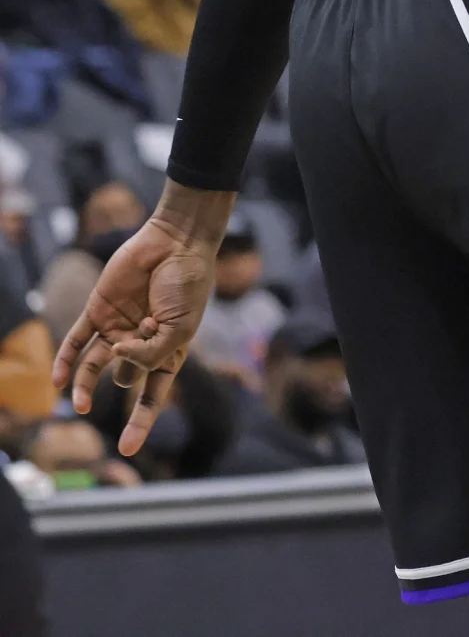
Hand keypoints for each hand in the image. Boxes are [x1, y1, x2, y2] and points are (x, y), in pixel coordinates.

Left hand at [53, 209, 223, 455]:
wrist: (176, 242)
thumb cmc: (188, 285)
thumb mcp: (179, 328)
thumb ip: (149, 353)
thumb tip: (114, 360)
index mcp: (168, 351)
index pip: (153, 394)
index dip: (141, 422)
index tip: (128, 450)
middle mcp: (140, 343)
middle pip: (124, 378)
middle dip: (132, 369)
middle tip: (148, 337)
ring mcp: (118, 326)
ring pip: (94, 367)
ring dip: (85, 386)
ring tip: (80, 403)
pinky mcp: (99, 310)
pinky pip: (76, 340)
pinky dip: (64, 361)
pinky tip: (56, 383)